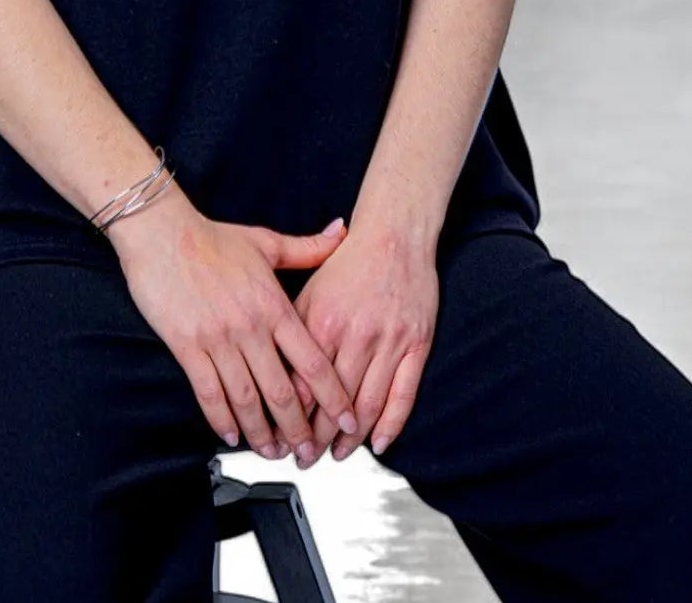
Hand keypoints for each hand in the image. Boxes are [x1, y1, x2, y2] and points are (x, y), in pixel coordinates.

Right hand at [107, 186, 360, 461]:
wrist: (163, 233)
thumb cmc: (213, 237)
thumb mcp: (267, 241)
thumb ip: (308, 247)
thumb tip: (342, 231)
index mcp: (274, 305)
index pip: (312, 361)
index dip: (332, 396)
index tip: (346, 419)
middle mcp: (250, 327)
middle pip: (282, 391)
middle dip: (299, 430)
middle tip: (309, 454)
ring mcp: (218, 340)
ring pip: (247, 399)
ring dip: (262, 433)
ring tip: (273, 452)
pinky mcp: (187, 347)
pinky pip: (208, 392)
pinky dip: (221, 419)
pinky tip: (231, 435)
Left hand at [286, 220, 439, 464]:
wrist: (395, 233)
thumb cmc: (350, 261)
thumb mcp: (310, 290)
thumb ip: (294, 330)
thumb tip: (274, 370)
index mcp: (324, 321)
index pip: (303, 383)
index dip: (291, 417)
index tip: (281, 437)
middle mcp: (357, 334)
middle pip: (334, 402)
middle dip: (317, 437)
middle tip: (306, 458)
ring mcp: (390, 341)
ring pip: (367, 404)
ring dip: (351, 438)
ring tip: (337, 455)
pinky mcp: (417, 343)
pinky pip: (404, 393)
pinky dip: (391, 423)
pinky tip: (378, 442)